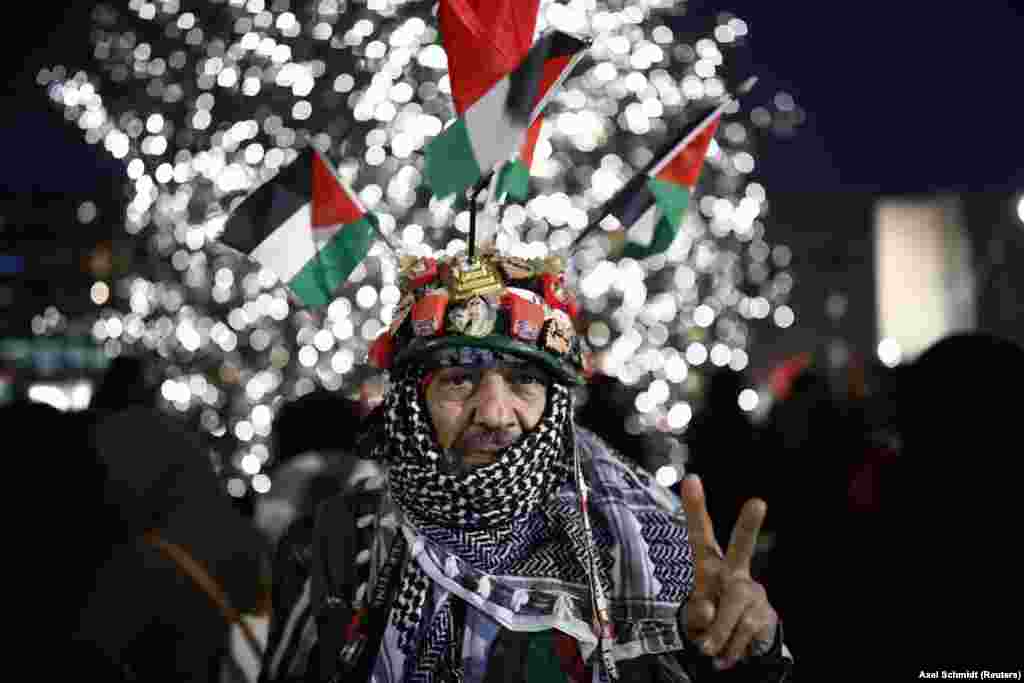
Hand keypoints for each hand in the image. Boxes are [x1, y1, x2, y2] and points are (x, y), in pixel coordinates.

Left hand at [679, 474, 778, 670]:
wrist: (735, 646)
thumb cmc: (708, 620)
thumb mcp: (693, 619)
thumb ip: (696, 613)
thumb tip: (707, 610)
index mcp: (709, 566)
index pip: (700, 535)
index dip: (695, 508)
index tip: (691, 479)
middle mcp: (733, 572)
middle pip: (741, 548)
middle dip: (749, 527)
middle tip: (759, 503)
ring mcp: (752, 591)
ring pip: (735, 610)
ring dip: (718, 635)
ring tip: (709, 648)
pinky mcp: (766, 612)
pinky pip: (744, 632)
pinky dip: (730, 648)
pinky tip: (728, 650)